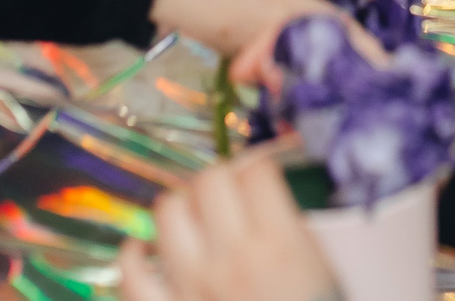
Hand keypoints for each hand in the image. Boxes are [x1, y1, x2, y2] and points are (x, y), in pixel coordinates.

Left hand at [117, 152, 341, 300]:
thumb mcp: (323, 279)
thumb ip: (296, 236)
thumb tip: (268, 195)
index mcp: (283, 249)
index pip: (258, 172)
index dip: (261, 166)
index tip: (262, 176)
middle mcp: (234, 260)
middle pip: (212, 180)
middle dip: (222, 179)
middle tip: (230, 194)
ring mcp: (192, 288)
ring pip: (168, 212)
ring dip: (182, 206)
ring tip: (194, 217)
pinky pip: (131, 271)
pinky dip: (133, 254)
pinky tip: (143, 249)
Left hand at [148, 0, 380, 69]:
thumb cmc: (209, 27)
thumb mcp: (241, 56)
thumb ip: (272, 65)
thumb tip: (297, 87)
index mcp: (277, 26)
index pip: (325, 45)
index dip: (358, 58)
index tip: (380, 70)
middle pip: (334, 11)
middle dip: (360, 34)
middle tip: (376, 41)